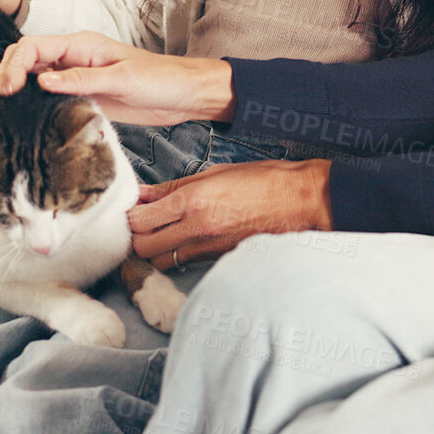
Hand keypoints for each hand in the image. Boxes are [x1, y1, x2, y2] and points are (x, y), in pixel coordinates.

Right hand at [0, 32, 235, 124]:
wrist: (183, 97)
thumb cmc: (160, 79)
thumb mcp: (123, 78)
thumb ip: (83, 80)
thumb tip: (43, 81)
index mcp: (81, 45)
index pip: (33, 46)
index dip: (13, 64)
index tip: (6, 88)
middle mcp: (72, 60)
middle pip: (26, 60)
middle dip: (7, 74)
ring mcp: (75, 80)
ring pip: (33, 79)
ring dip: (17, 91)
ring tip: (2, 110)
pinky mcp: (81, 99)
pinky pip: (49, 100)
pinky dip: (34, 106)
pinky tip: (25, 120)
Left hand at [128, 160, 333, 265]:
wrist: (302, 202)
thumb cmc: (265, 180)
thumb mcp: (216, 172)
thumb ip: (175, 186)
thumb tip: (146, 193)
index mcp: (194, 201)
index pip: (141, 220)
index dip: (131, 214)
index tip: (134, 206)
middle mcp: (197, 228)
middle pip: (144, 247)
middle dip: (138, 236)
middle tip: (144, 221)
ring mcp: (209, 248)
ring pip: (161, 261)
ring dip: (155, 249)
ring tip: (162, 231)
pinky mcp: (219, 258)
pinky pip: (185, 262)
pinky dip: (177, 253)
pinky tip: (184, 237)